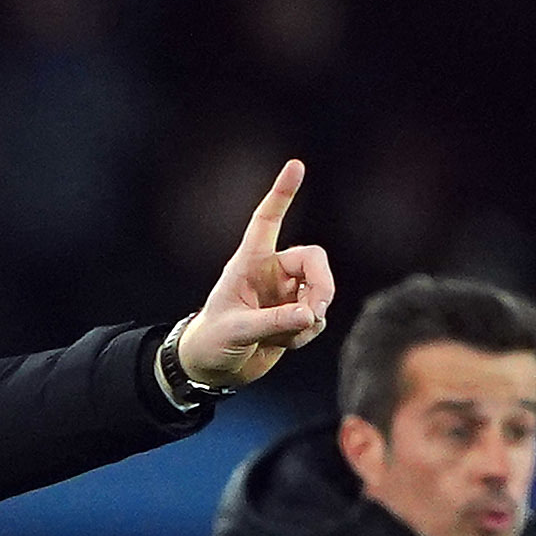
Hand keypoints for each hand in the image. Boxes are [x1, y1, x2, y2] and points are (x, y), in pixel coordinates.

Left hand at [175, 159, 335, 388]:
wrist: (214, 369)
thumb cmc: (212, 342)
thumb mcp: (237, 331)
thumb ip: (273, 323)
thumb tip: (311, 315)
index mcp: (248, 263)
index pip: (267, 221)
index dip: (281, 194)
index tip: (296, 165)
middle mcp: (270, 272)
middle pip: (314, 260)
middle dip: (322, 286)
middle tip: (314, 313)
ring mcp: (285, 293)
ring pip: (320, 293)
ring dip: (310, 318)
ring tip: (285, 338)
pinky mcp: (295, 315)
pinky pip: (317, 318)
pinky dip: (307, 334)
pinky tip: (286, 344)